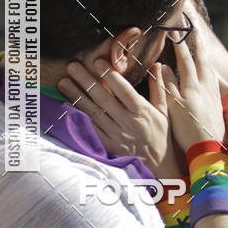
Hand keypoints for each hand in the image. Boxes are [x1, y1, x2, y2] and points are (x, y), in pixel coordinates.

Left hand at [58, 60, 180, 178]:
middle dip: (87, 81)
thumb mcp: (164, 110)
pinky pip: (91, 129)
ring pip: (94, 113)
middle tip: (72, 65)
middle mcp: (128, 122)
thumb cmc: (162, 135)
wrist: (160, 166)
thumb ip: (159, 87)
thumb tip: (157, 65)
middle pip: (104, 99)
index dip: (111, 76)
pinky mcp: (109, 146)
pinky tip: (66, 105)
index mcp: (142, 111)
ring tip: (64, 82)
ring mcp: (117, 135)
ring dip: (77, 96)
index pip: (124, 90)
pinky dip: (78, 117)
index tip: (98, 62)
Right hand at [162, 36, 224, 149]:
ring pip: (208, 69)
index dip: (179, 45)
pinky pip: (212, 79)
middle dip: (197, 45)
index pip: (185, 60)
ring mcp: (212, 94)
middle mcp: (205, 87)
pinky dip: (209, 69)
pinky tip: (208, 72)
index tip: (175, 32)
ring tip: (201, 47)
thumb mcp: (173, 107)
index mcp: (192, 86)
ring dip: (204, 56)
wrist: (209, 147)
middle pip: (201, 60)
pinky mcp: (217, 102)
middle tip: (195, 31)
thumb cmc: (188, 129)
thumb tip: (163, 67)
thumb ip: (168, 85)